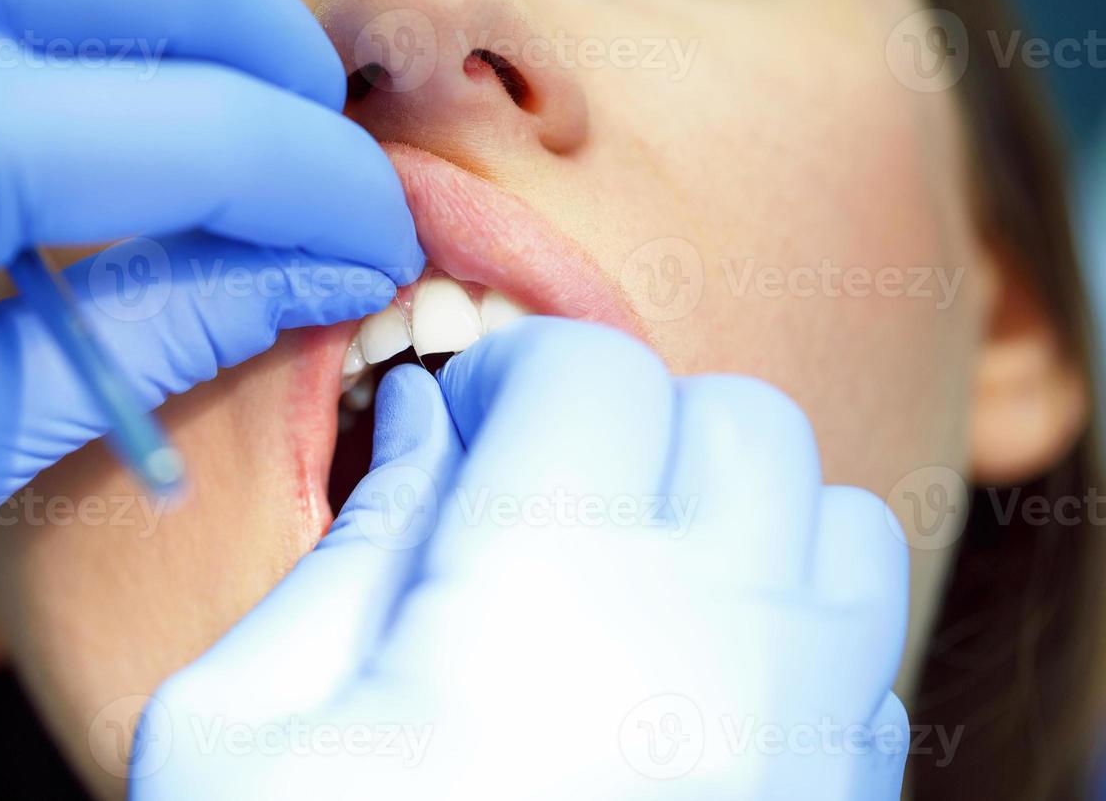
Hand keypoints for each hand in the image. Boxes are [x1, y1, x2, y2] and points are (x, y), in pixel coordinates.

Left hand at [0, 0, 422, 571]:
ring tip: (233, 172)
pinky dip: (115, 52)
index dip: (331, 198)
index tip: (381, 253)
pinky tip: (116, 150)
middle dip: (292, 79)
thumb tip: (309, 276)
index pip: (209, 133)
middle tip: (320, 191)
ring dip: (210, 49)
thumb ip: (152, 336)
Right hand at [134, 318, 909, 798]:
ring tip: (634, 566)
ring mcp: (803, 737)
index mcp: (545, 590)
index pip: (595, 367)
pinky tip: (694, 672)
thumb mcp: (239, 732)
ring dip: (739, 504)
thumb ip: (347, 552)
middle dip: (633, 419)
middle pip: (737, 417)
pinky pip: (866, 648)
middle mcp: (714, 641)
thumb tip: (426, 426)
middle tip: (541, 488)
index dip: (517, 368)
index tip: (466, 417)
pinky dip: (797, 614)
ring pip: (837, 517)